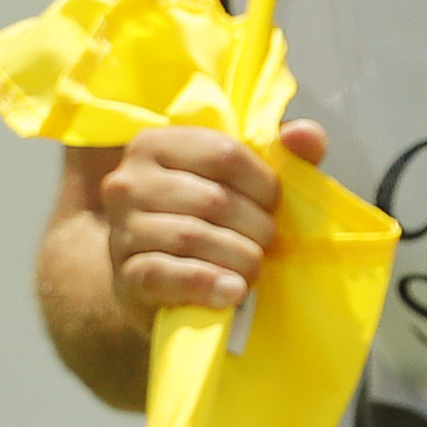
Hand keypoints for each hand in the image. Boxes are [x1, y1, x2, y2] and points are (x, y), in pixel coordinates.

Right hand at [97, 120, 326, 317]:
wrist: (158, 274)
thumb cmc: (211, 218)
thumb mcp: (246, 180)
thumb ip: (283, 154)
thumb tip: (305, 135)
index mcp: (156, 145)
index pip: (224, 154)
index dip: (263, 184)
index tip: (272, 205)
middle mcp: (128, 182)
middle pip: (213, 200)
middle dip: (256, 227)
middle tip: (267, 244)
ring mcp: (121, 229)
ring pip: (191, 237)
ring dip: (240, 258)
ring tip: (255, 269)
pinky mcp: (124, 274)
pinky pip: (166, 274)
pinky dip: (207, 283)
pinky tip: (233, 291)